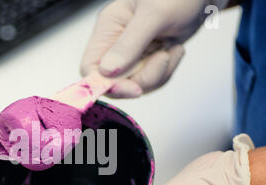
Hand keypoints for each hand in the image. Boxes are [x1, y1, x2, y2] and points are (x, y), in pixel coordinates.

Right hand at [81, 0, 228, 97]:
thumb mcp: (153, 16)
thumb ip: (129, 44)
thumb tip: (106, 72)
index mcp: (108, 28)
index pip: (90, 68)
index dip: (106, 84)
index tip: (132, 87)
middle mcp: (116, 44)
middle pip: (115, 82)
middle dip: (142, 78)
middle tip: (162, 58)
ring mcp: (132, 54)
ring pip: (135, 84)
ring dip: (158, 73)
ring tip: (172, 49)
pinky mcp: (148, 60)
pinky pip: (151, 80)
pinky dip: (167, 70)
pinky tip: (175, 49)